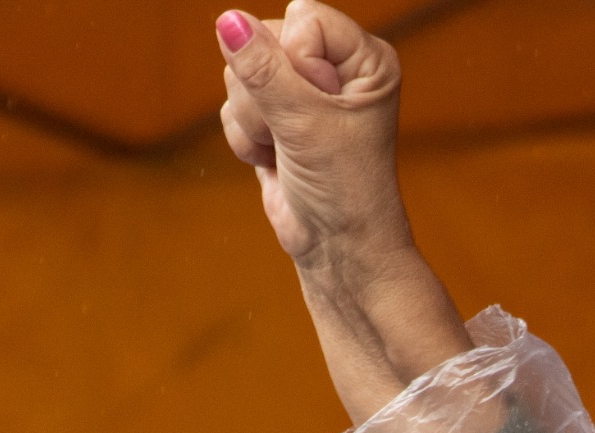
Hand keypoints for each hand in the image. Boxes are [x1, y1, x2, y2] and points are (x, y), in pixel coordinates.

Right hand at [216, 4, 404, 266]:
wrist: (336, 248)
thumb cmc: (344, 189)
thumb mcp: (305, 122)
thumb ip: (263, 69)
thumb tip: (228, 21)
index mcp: (365, 58)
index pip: (303, 17)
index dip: (297, 61)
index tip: (321, 109)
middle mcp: (336, 67)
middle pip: (264, 38)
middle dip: (268, 93)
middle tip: (299, 133)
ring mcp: (302, 90)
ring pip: (240, 71)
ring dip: (255, 119)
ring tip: (288, 149)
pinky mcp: (275, 114)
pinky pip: (232, 101)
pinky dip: (246, 136)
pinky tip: (274, 159)